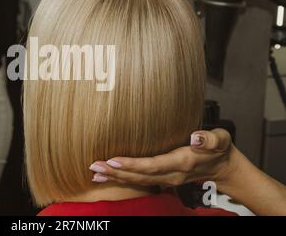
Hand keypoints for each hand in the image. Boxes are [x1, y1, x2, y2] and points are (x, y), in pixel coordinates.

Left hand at [89, 128, 234, 186]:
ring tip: (95, 173)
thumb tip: (196, 137)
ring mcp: (167, 179)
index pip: (152, 165)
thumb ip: (210, 139)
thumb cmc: (220, 150)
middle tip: (94, 167)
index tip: (113, 160)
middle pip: (139, 176)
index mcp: (182, 162)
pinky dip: (123, 179)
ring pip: (137, 181)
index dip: (132, 164)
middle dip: (115, 172)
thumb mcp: (221, 139)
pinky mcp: (163, 179)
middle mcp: (171, 174)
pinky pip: (140, 181)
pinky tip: (108, 176)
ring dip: (115, 177)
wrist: (224, 169)